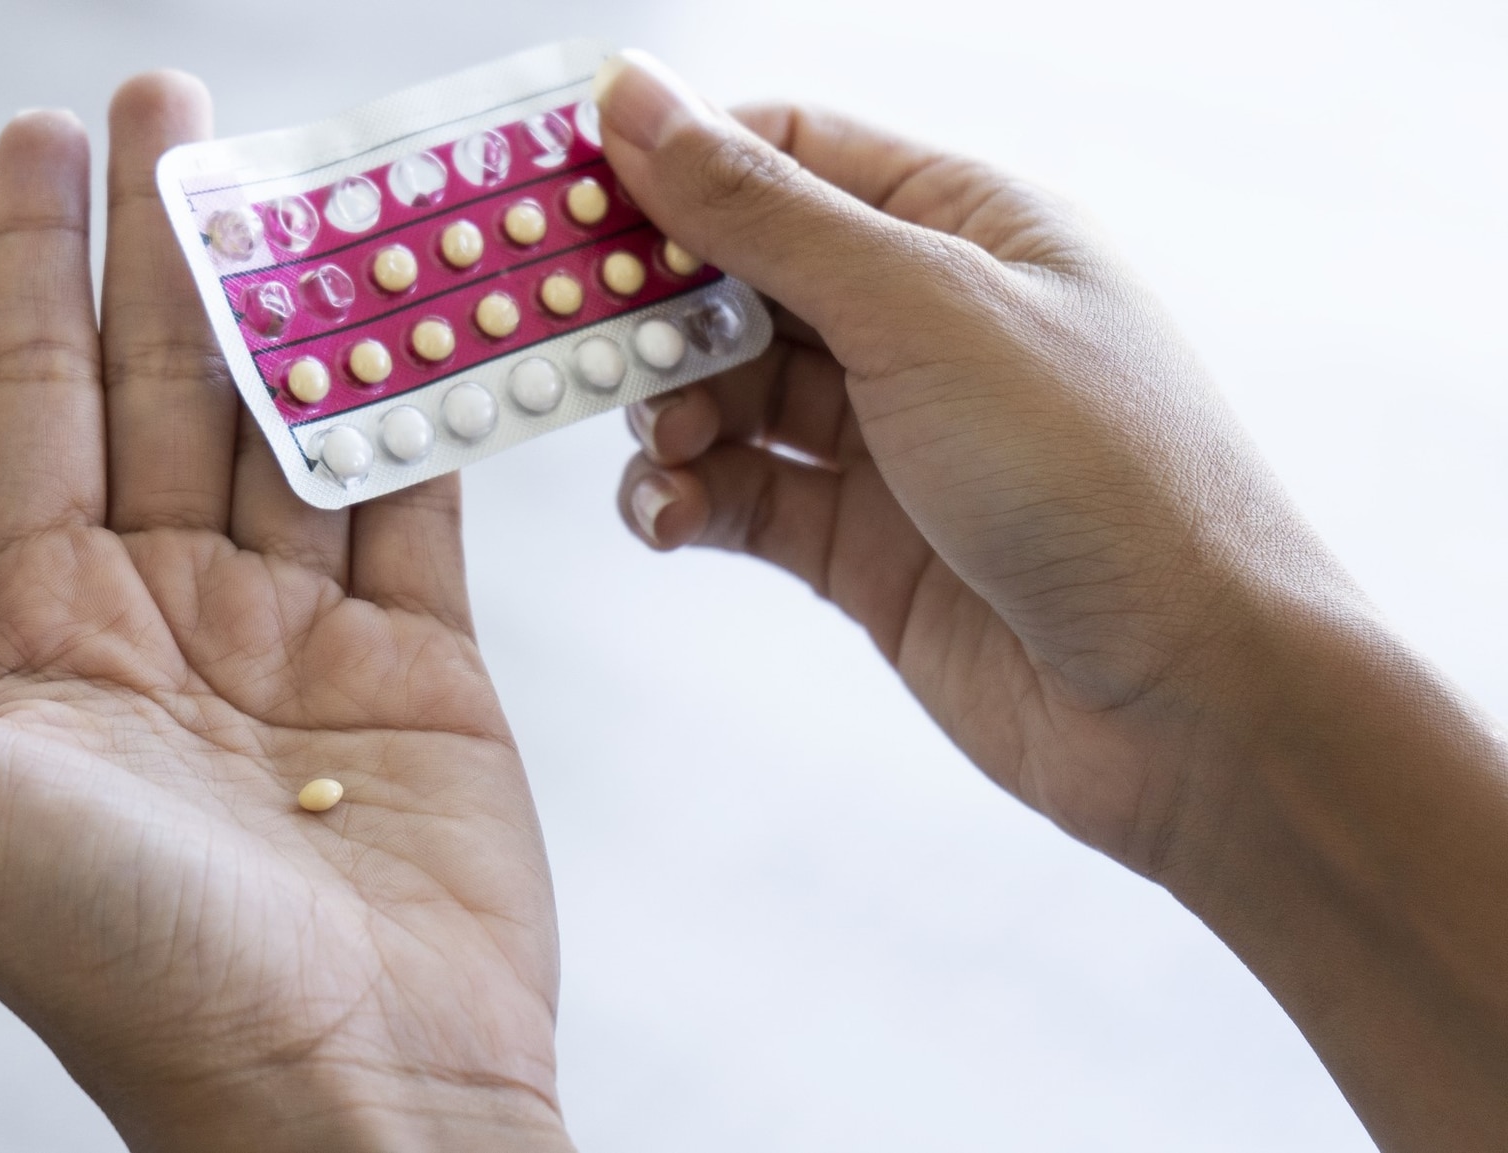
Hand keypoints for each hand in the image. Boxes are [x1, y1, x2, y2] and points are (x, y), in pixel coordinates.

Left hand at [0, 76, 570, 1152]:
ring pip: (301, 424)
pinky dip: (428, 401)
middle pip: (171, 385)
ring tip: (309, 168)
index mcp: (46, 631)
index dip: (33, 264)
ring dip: (306, 296)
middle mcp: (172, 616)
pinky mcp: (431, 664)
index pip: (35, 402)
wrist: (347, 1093)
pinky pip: (421, 499)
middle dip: (172, 240)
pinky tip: (425, 304)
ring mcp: (303, 636)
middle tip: (178, 98)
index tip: (46, 132)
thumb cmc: (121, 967)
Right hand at [595, 51, 1507, 1147]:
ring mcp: (887, 438)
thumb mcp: (921, 310)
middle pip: (737, 274)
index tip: (562, 198)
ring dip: (665, 412)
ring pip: (722, 391)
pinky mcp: (857, 544)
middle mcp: (921, 322)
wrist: (1190, 705)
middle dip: (650, 304)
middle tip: (567, 337)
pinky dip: (683, 499)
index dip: (670, 164)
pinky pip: (736, 494)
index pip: (785, 153)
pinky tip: (666, 516)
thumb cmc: (1100, 478)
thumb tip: (634, 98)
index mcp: (963, 225)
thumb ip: (763, 212)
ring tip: (657, 446)